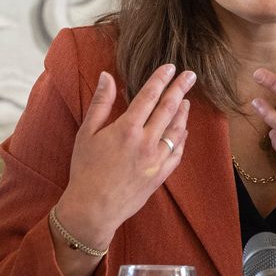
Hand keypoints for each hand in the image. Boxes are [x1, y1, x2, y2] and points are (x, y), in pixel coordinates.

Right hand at [57, 63, 196, 244]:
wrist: (93, 208)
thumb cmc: (85, 170)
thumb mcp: (86, 133)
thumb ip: (100, 103)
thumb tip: (107, 76)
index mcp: (126, 128)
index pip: (149, 96)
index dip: (161, 79)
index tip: (171, 67)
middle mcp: (145, 142)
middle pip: (168, 109)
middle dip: (180, 89)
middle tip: (190, 76)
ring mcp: (155, 160)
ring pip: (176, 131)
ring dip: (183, 113)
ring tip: (186, 101)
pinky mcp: (160, 176)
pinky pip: (177, 153)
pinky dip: (182, 139)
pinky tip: (183, 131)